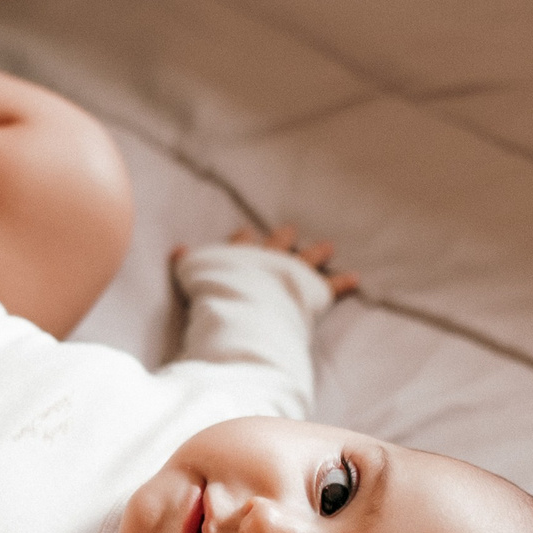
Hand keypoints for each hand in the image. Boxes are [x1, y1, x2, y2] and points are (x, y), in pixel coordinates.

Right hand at [174, 224, 360, 297]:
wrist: (246, 302)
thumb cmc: (216, 290)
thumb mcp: (192, 274)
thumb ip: (187, 262)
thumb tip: (175, 250)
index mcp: (240, 255)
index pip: (240, 244)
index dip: (240, 241)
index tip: (242, 232)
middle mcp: (268, 258)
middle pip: (277, 244)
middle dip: (283, 238)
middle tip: (289, 230)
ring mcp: (292, 272)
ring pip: (307, 259)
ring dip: (317, 253)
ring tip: (328, 247)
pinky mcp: (313, 290)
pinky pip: (332, 286)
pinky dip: (344, 282)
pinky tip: (356, 278)